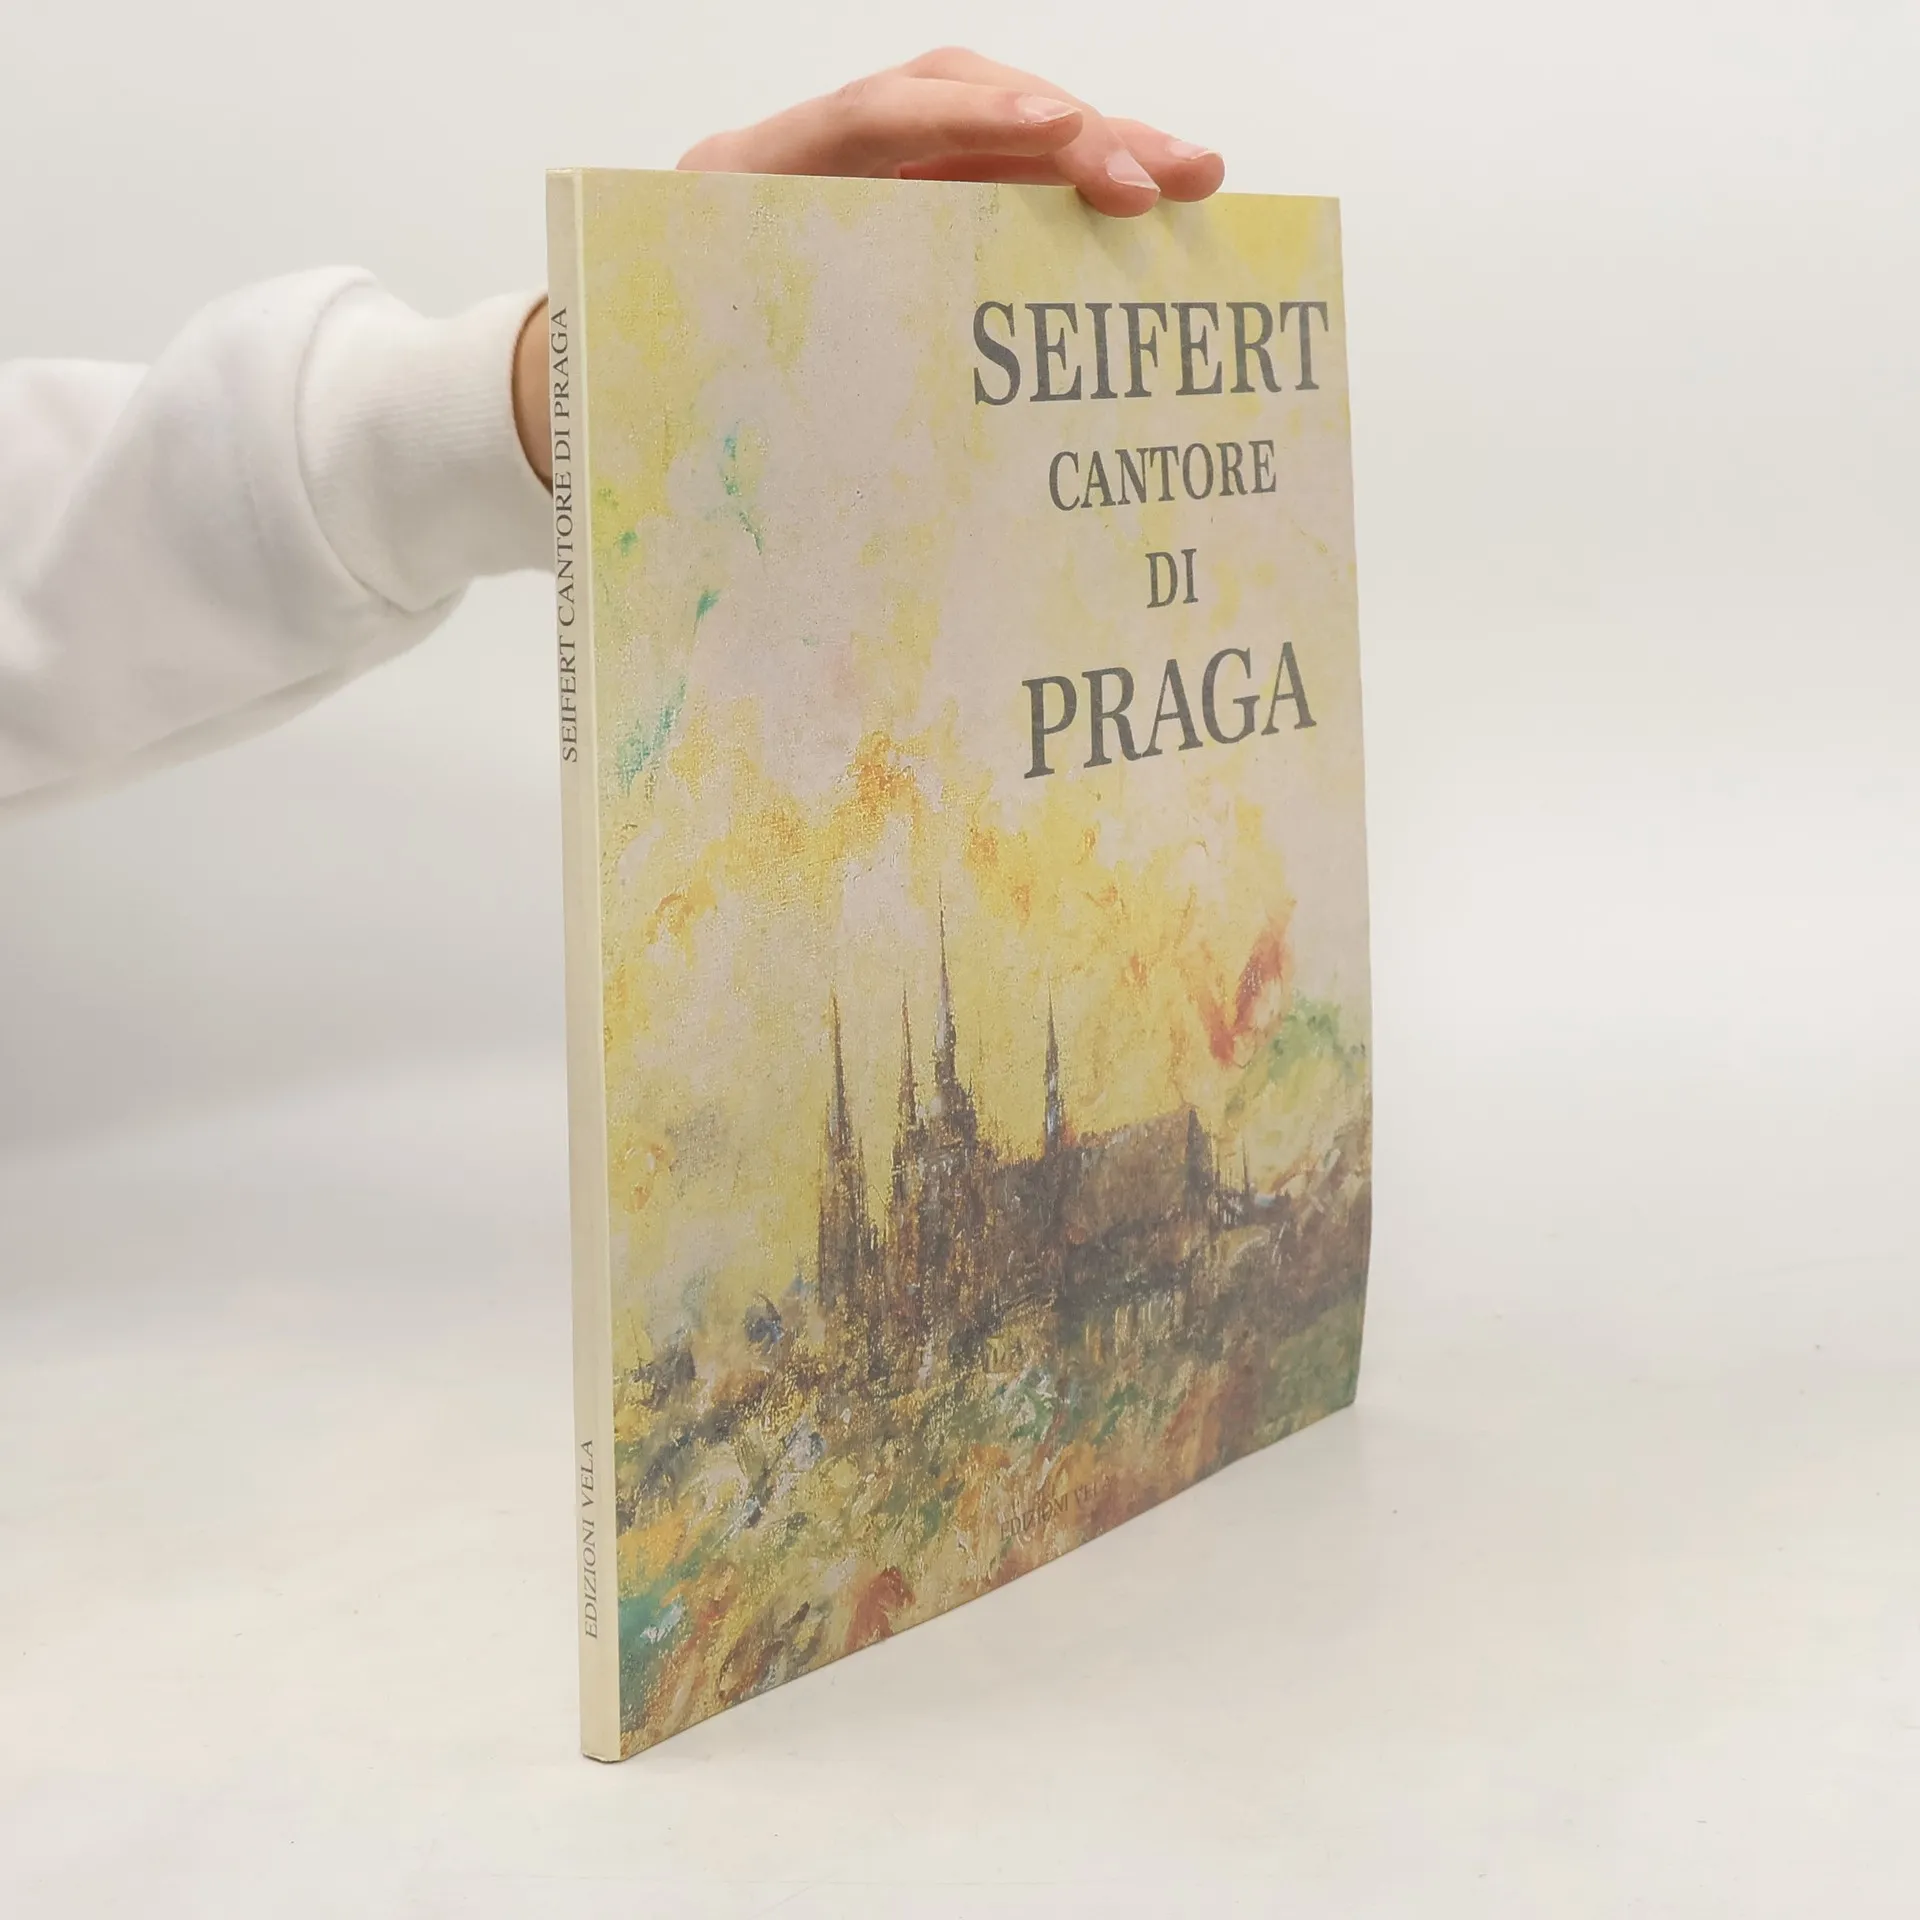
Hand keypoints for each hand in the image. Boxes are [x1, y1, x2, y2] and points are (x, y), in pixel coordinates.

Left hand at [515, 50, 1224, 482]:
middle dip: (1070, 130)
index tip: (1060, 133)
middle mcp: (804, 167)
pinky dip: (1059, 202)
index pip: (868, 121)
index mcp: (741, 187)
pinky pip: (980, 192)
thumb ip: (762, 400)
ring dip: (1090, 156)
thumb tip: (864, 481)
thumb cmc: (640, 401)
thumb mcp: (688, 399)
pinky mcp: (887, 221)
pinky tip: (1133, 218)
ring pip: (981, 142)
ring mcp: (852, 189)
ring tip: (1187, 182)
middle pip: (949, 105)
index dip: (968, 120)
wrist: (587, 394)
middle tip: (1168, 176)